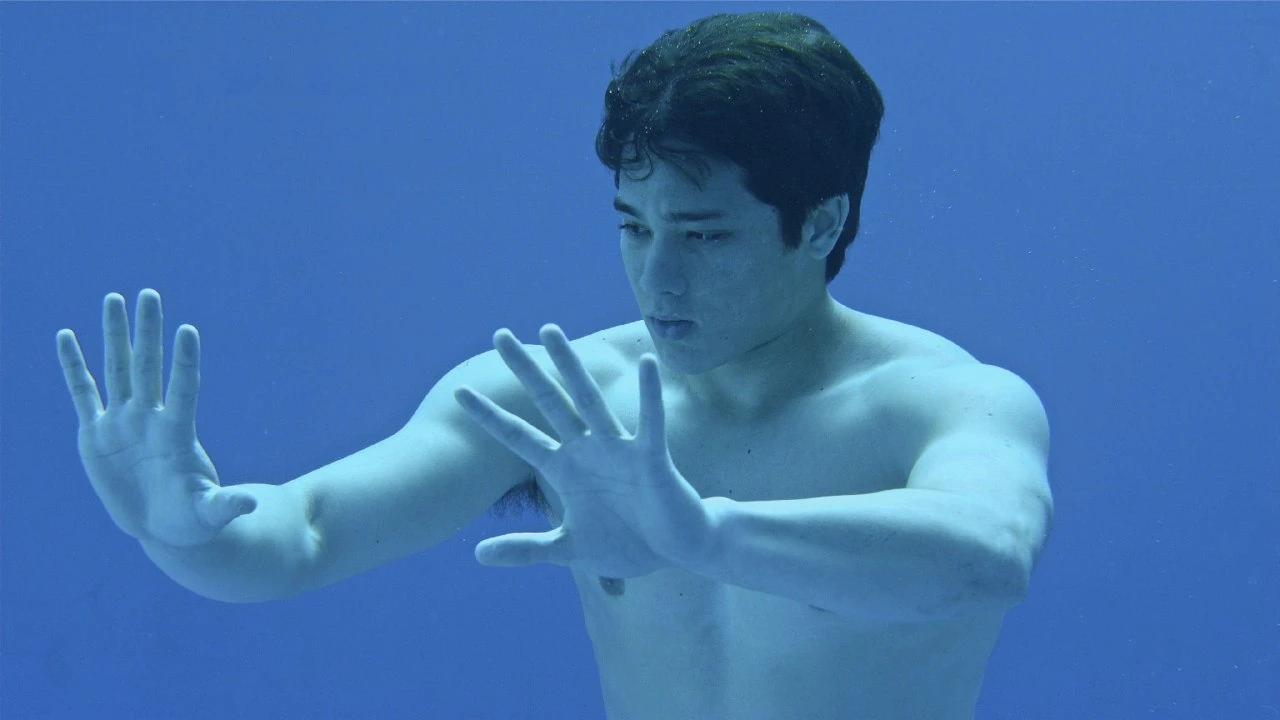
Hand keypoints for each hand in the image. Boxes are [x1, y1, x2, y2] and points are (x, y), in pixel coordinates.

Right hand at [57, 289, 255, 546]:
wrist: (162, 526)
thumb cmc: (191, 518)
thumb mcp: (209, 513)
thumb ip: (225, 505)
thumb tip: (250, 503)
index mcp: (177, 434)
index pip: (183, 388)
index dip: (184, 361)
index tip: (188, 330)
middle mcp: (149, 419)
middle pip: (148, 366)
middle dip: (148, 331)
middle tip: (150, 293)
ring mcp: (122, 423)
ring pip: (117, 369)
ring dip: (115, 335)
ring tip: (114, 298)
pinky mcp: (96, 435)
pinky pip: (83, 394)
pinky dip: (73, 367)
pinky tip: (67, 337)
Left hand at [455, 325, 715, 578]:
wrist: (676, 551)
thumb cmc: (626, 544)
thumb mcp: (568, 548)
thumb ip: (525, 549)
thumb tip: (477, 554)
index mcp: (564, 469)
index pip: (519, 436)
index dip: (489, 417)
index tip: (459, 392)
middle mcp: (586, 450)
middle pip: (548, 402)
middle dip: (525, 370)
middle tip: (499, 334)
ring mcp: (617, 450)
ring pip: (588, 400)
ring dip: (569, 366)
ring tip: (550, 331)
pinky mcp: (651, 458)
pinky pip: (650, 422)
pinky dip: (649, 394)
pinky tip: (647, 364)